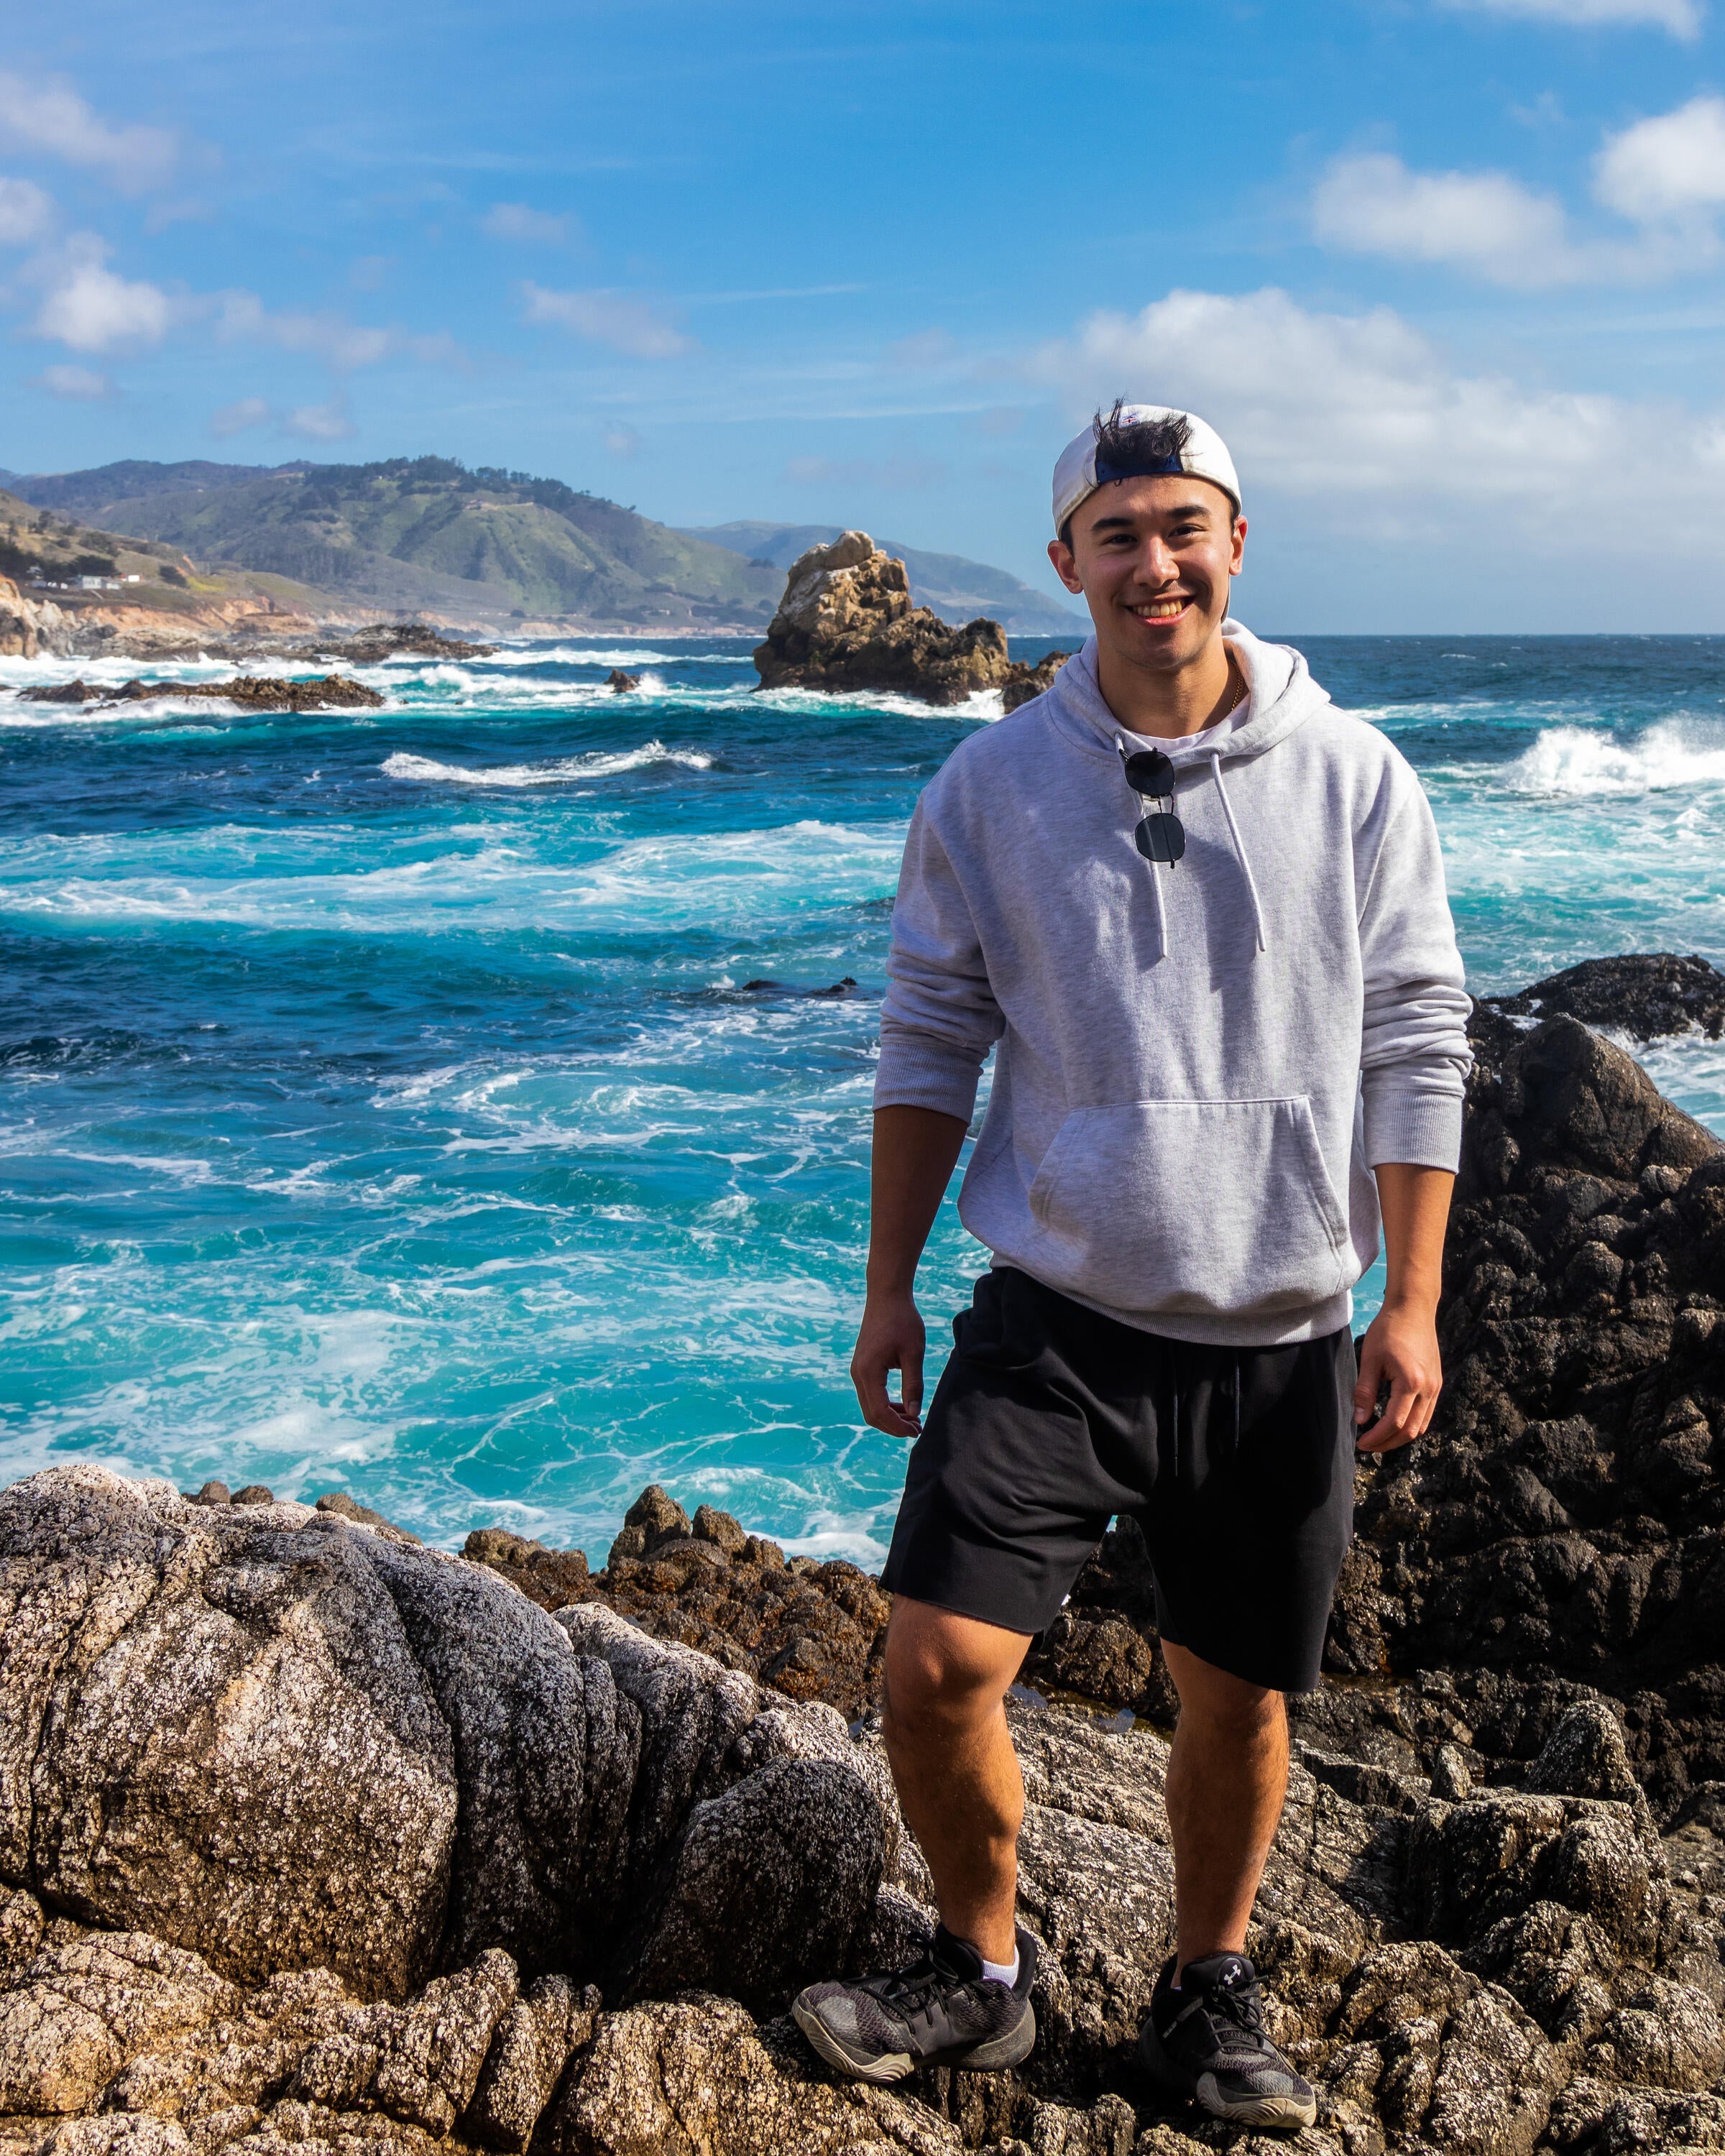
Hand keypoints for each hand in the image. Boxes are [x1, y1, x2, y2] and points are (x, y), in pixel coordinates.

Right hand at [851, 1290, 925, 1437]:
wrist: (887, 1297)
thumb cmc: (902, 1321)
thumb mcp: (913, 1353)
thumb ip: (913, 1384)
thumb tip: (913, 1413)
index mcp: (868, 1371)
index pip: (879, 1411)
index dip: (897, 1426)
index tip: (916, 1431)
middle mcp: (857, 1373)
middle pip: (871, 1414)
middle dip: (893, 1427)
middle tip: (917, 1430)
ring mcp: (857, 1370)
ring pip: (869, 1406)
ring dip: (889, 1417)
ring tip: (913, 1420)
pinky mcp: (862, 1367)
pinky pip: (870, 1395)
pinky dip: (885, 1406)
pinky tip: (903, 1406)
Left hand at [1353, 1299, 1441, 1452]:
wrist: (1413, 1309)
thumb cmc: (1388, 1330)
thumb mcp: (1369, 1358)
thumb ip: (1364, 1391)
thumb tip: (1360, 1421)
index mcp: (1411, 1382)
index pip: (1395, 1423)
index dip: (1377, 1438)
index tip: (1360, 1443)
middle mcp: (1429, 1388)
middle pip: (1411, 1431)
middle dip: (1388, 1443)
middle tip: (1368, 1446)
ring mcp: (1436, 1386)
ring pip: (1422, 1426)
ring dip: (1401, 1437)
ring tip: (1379, 1438)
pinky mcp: (1437, 1383)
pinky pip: (1427, 1414)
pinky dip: (1412, 1424)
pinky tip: (1394, 1422)